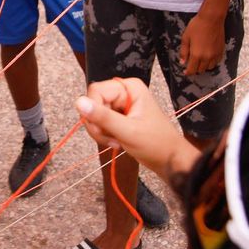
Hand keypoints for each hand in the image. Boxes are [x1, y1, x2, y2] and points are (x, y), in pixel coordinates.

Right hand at [75, 78, 190, 182]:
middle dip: (97, 124)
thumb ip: (103, 117)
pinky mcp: (119, 116)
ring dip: (100, 132)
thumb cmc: (156, 144)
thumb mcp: (128, 131)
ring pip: (94, 114)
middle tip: (111, 139)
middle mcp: (124, 92)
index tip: (102, 129)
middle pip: (93, 103)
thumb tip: (78, 101)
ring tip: (116, 142)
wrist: (170, 160)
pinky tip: (117, 142)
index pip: (95, 91)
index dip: (93, 111)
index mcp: (129, 87)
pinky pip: (101, 121)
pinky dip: (104, 134)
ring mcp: (121, 104)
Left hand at [180, 11, 225, 75]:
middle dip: (195, 69)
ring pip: (209, 67)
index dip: (188, 72)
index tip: (185, 72)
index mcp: (196, 55)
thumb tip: (182, 62)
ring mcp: (215, 55)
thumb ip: (183, 51)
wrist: (212, 19)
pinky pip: (216, 62)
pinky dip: (211, 62)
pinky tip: (208, 56)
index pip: (192, 70)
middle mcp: (206, 58)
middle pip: (200, 70)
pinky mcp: (221, 51)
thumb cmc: (197, 26)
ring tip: (200, 60)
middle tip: (191, 63)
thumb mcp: (186, 38)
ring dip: (203, 66)